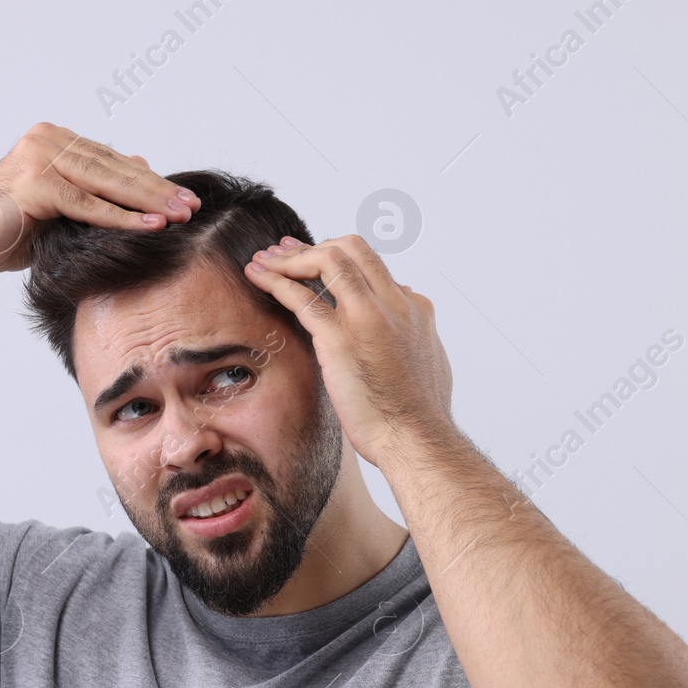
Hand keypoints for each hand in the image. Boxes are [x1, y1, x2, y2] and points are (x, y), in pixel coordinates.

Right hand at [0, 122, 199, 280]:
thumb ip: (97, 187)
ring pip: (106, 182)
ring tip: (180, 215)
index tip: (185, 198)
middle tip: (192, 206)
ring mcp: (38, 156)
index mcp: (54, 140)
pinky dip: (121, 217)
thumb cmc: (10, 232)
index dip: (151, 181)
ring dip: (147, 201)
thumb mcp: (63, 208)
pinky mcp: (34, 182)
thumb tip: (142, 166)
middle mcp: (46, 139)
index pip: (113, 161)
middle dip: (157, 190)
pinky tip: (151, 226)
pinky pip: (87, 203)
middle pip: (114, 167)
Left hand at [244, 235, 455, 468]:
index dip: (338, 257)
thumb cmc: (420, 416)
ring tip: (264, 259)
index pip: (372, 266)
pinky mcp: (340, 339)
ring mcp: (368, 318)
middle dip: (312, 246)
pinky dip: (275, 279)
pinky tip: (257, 276)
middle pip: (351, 249)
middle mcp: (394, 304)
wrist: (418, 440)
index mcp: (414, 309)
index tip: (314, 259)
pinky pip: (301, 296)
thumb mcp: (430, 360)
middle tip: (284, 252)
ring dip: (290, 257)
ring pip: (327, 261)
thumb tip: (411, 311)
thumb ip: (417, 331)